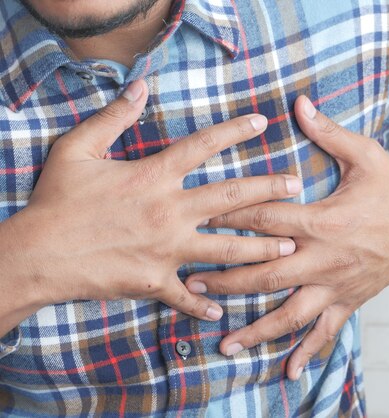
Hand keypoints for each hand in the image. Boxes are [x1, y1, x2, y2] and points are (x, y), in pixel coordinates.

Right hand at [9, 80, 301, 322]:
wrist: (37, 254)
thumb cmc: (56, 200)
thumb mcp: (77, 149)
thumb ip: (113, 117)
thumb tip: (139, 87)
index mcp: (153, 176)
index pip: (203, 146)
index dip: (235, 131)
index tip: (262, 122)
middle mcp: (169, 212)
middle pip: (231, 197)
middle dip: (268, 190)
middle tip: (297, 185)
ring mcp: (166, 250)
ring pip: (226, 249)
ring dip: (260, 248)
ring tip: (288, 247)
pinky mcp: (154, 282)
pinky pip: (186, 298)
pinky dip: (202, 306)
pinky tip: (221, 311)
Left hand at [186, 96, 388, 378]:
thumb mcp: (365, 154)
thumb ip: (328, 132)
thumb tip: (300, 101)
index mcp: (325, 220)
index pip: (267, 220)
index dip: (230, 219)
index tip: (198, 220)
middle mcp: (327, 258)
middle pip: (267, 273)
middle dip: (227, 279)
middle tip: (191, 283)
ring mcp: (338, 285)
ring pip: (291, 313)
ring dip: (256, 329)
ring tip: (225, 345)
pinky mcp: (350, 300)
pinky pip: (326, 332)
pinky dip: (306, 354)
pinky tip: (287, 372)